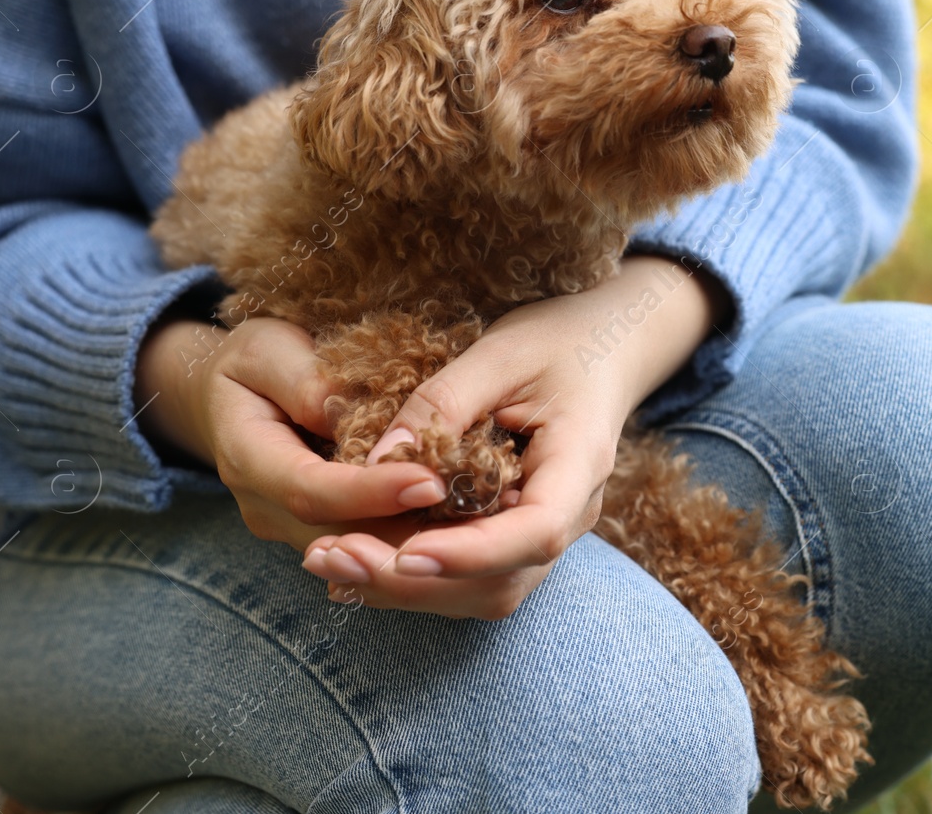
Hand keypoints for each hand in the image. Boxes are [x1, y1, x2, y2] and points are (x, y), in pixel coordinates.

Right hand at [133, 315, 449, 557]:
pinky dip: (419, 541)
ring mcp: (293, 529)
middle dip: (409, 534)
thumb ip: (300, 377)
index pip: (311, 491)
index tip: (429, 480)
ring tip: (484, 526)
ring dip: (422, 546)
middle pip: (344, 537)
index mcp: (248, 460)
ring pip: (363, 553)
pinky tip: (470, 527)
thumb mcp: (265, 348)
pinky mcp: (323, 531)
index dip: (371, 493)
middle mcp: (268, 509)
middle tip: (477, 518)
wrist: (230, 393)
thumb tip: (342, 412)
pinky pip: (372, 547)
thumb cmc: (253, 360)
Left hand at [301, 255, 724, 618]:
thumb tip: (376, 463)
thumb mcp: (500, 352)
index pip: (536, 531)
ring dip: (403, 588)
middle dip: (412, 581)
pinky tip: (356, 554)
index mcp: (579, 464)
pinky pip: (469, 575)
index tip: (406, 554)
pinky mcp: (514, 534)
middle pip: (498, 580)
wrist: (604, 347)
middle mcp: (569, 514)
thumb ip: (442, 403)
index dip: (471, 553)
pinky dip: (412, 576)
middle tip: (330, 557)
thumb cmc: (558, 340)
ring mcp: (543, 532)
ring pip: (480, 591)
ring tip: (327, 560)